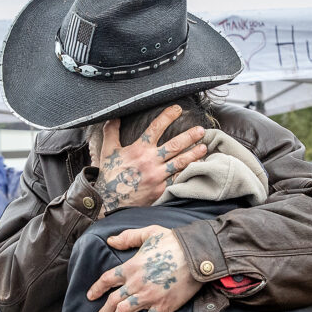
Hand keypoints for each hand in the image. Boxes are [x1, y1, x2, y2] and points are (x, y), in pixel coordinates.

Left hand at [86, 225, 201, 311]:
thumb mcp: (148, 233)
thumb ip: (128, 237)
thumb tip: (110, 241)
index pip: (107, 280)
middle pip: (112, 301)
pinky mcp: (163, 306)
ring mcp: (149, 297)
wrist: (196, 255)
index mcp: (131, 267)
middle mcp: (136, 284)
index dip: (97, 289)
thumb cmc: (174, 241)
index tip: (91, 296)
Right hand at [91, 105, 206, 215]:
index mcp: (138, 149)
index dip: (168, 116)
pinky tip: (197, 168)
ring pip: (180, 162)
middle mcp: (150, 161)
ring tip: (204, 147)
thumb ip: (111, 132)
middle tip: (201, 130)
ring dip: (194, 154)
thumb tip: (113, 116)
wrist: (110, 202)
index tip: (178, 109)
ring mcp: (157, 176)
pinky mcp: (161, 189)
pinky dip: (188, 172)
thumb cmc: (109, 176)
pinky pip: (177, 179)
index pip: (156, 128)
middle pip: (174, 145)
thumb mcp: (107, 152)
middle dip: (189, 136)